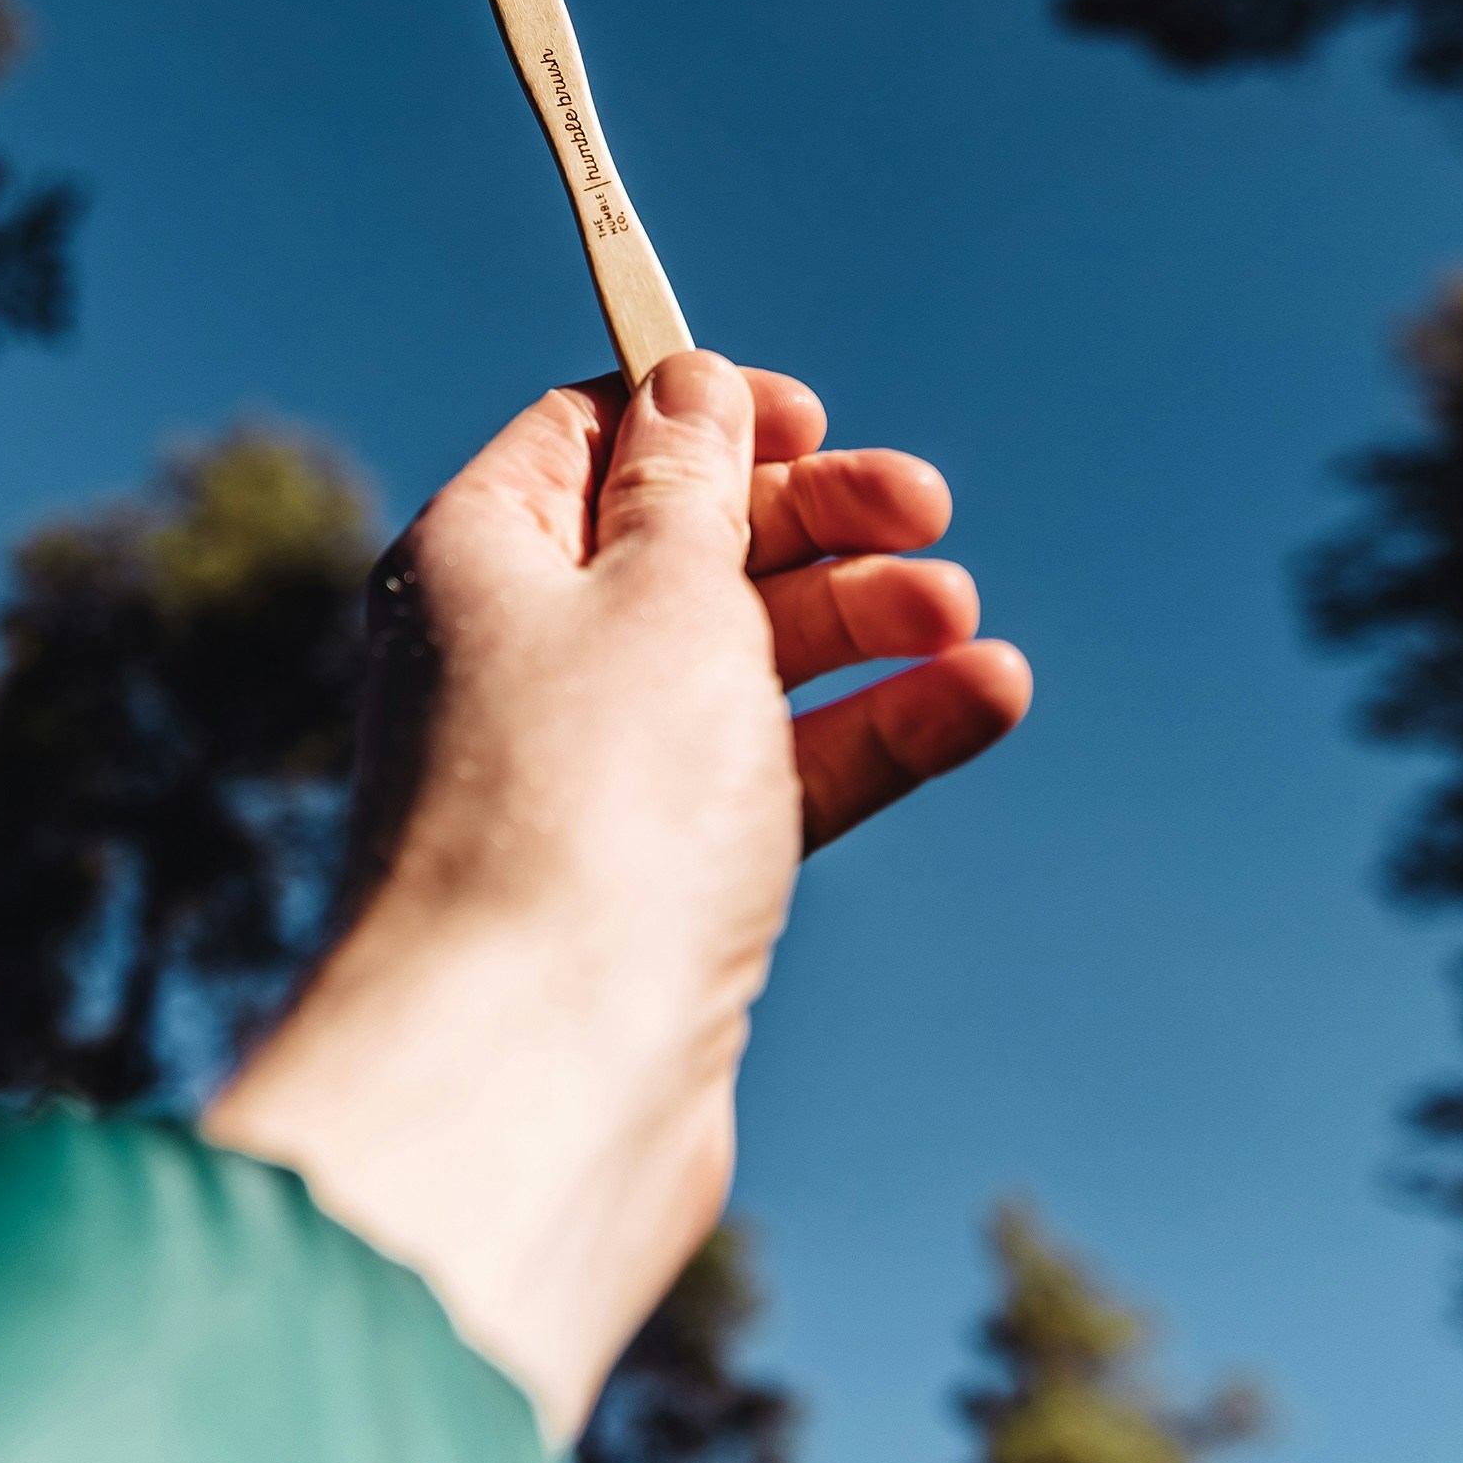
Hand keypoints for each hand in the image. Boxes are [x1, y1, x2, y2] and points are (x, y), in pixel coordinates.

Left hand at [204, 352, 1027, 1437]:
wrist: (535, 1080)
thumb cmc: (587, 804)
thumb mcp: (661, 591)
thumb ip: (689, 481)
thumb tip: (684, 382)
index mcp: (479, 558)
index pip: (590, 435)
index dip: (706, 412)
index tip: (816, 420)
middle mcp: (519, 658)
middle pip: (686, 544)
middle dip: (818, 520)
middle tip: (932, 516)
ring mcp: (589, 776)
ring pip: (746, 663)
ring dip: (866, 625)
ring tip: (965, 622)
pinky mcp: (657, 883)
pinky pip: (775, 774)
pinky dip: (872, 731)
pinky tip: (983, 698)